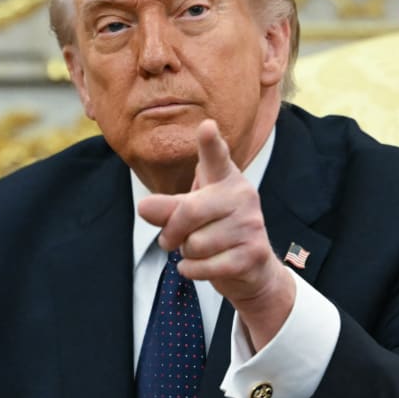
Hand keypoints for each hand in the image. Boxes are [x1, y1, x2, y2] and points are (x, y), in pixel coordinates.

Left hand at [138, 119, 294, 349]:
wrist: (251, 269)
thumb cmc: (215, 232)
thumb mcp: (189, 215)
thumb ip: (168, 208)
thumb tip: (144, 207)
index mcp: (225, 178)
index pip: (216, 157)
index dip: (210, 142)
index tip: (207, 126)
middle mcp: (243, 195)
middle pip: (188, 211)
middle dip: (171, 232)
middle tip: (169, 240)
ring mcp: (252, 224)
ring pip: (195, 244)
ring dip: (186, 255)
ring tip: (199, 251)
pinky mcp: (254, 253)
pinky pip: (205, 266)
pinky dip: (193, 271)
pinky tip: (202, 267)